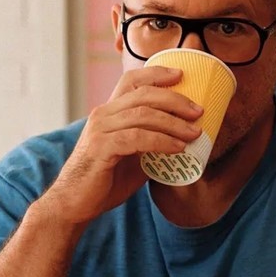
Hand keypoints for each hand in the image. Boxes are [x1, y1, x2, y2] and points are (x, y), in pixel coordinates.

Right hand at [41, 67, 202, 224]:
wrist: (76, 203)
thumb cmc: (106, 180)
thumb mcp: (134, 156)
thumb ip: (152, 143)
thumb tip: (186, 140)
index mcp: (110, 112)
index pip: (131, 80)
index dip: (156, 73)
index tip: (181, 75)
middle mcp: (103, 115)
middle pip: (143, 94)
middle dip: (175, 100)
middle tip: (199, 112)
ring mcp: (100, 130)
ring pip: (143, 114)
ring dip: (174, 123)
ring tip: (194, 133)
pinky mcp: (101, 147)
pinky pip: (137, 138)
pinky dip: (161, 141)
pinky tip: (178, 148)